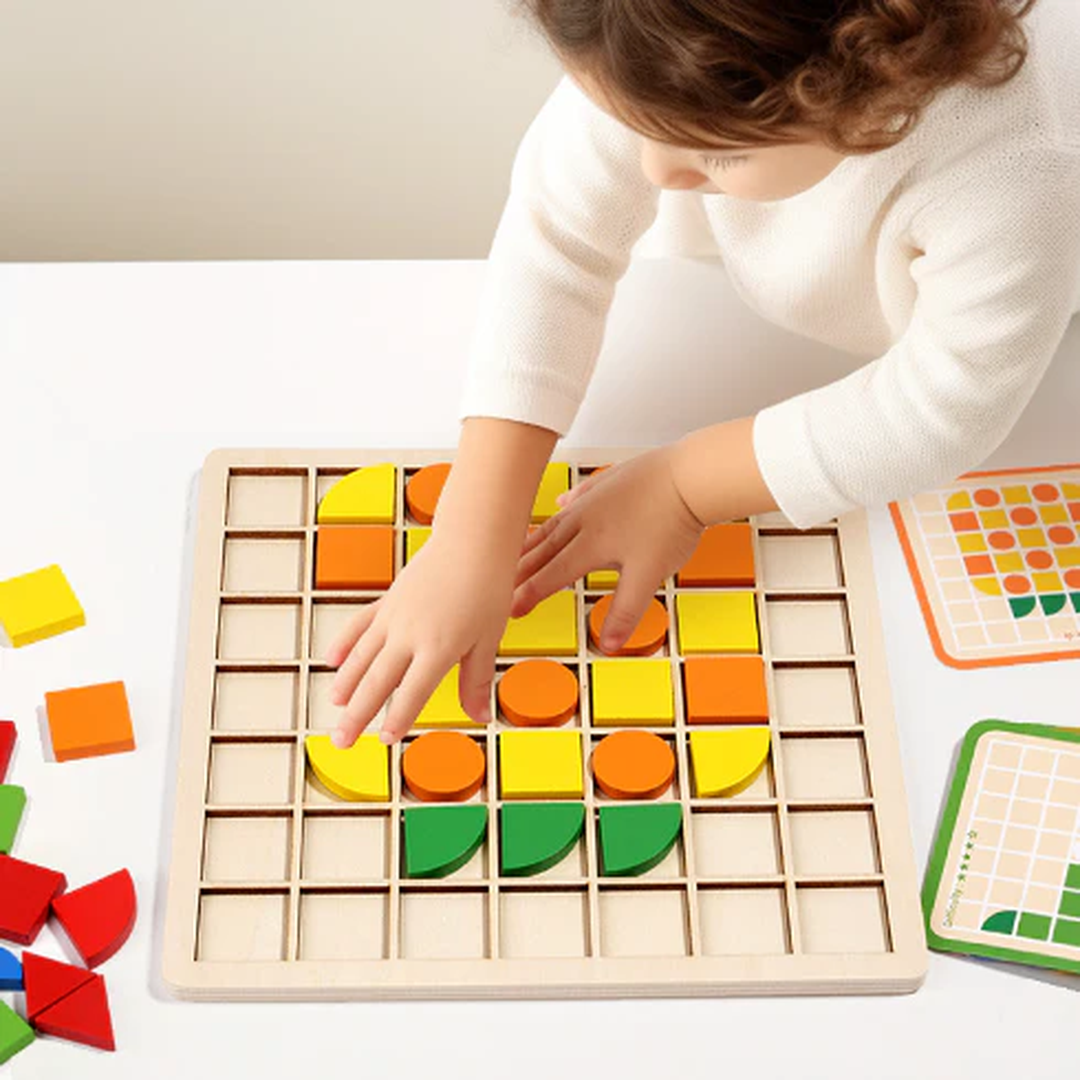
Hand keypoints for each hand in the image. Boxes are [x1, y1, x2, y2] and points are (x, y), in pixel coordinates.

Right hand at [325, 527, 514, 746]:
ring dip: (346, 683)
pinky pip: (360, 625)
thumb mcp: (488, 639)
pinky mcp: (388, 600)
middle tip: (341, 740)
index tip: (384, 739)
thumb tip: (479, 717)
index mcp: (437, 648)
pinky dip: (345, 643)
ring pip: (363, 656)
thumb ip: (475, 681)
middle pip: (378, 681)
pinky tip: (333, 659)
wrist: (472, 541)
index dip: (398, 718)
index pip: (412, 693)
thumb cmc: (486, 587)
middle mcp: (409, 635)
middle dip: (358, 714)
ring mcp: (394, 616)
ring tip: (334, 705)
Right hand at [511, 446, 705, 652]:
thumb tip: (609, 645)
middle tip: (499, 581)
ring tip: (518, 549)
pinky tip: (562, 505)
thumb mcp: (648, 576)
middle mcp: (584, 519)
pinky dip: (565, 506)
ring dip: (534, 539)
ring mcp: (595, 498)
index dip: (528, 595)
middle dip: (519, 568)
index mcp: (589, 545)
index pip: (550, 575)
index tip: (510, 610)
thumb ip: (625, 612)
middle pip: (543, 548)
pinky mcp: (609, 482)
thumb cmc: (672, 523)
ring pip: (555, 522)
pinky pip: (578, 496)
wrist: (690, 476)